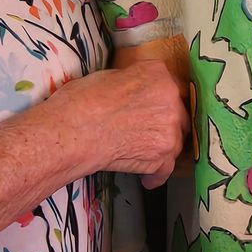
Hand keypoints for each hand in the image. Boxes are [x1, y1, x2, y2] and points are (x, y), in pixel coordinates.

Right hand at [75, 50, 189, 184]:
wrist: (73, 133)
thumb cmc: (81, 102)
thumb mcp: (108, 76)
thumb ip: (132, 81)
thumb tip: (133, 90)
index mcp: (158, 74)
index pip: (169, 86)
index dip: (160, 99)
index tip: (153, 107)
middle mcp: (171, 99)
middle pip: (178, 113)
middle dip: (164, 122)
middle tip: (146, 130)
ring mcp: (170, 129)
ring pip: (175, 139)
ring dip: (162, 146)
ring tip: (144, 153)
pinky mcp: (163, 156)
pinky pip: (166, 168)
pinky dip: (156, 174)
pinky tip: (147, 178)